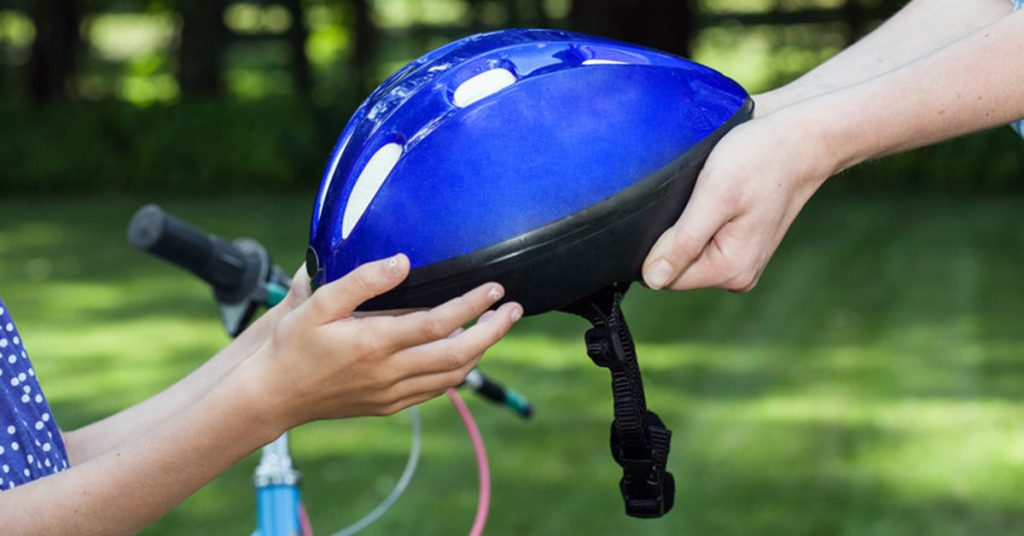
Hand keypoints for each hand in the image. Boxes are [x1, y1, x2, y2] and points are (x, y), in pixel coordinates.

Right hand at [243, 254, 521, 427]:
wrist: (272, 395)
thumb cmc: (292, 344)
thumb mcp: (317, 303)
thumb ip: (360, 280)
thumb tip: (401, 261)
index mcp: (376, 343)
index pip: (440, 323)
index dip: (473, 304)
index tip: (494, 287)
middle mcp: (390, 372)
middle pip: (459, 354)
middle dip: (493, 331)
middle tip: (512, 309)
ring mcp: (392, 393)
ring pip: (452, 376)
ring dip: (479, 351)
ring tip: (494, 327)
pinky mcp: (389, 406)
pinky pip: (434, 391)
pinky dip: (456, 372)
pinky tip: (461, 354)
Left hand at [641, 108, 838, 291]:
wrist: (798, 143)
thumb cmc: (759, 161)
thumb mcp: (714, 196)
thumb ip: (683, 242)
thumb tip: (652, 279)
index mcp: (730, 271)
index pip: (665, 278)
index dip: (656, 246)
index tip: (677, 211)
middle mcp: (738, 276)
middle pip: (678, 268)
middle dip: (675, 235)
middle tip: (698, 199)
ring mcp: (743, 263)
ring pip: (689, 256)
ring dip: (688, 227)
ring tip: (710, 196)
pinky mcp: (742, 248)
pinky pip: (705, 245)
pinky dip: (702, 222)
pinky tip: (717, 200)